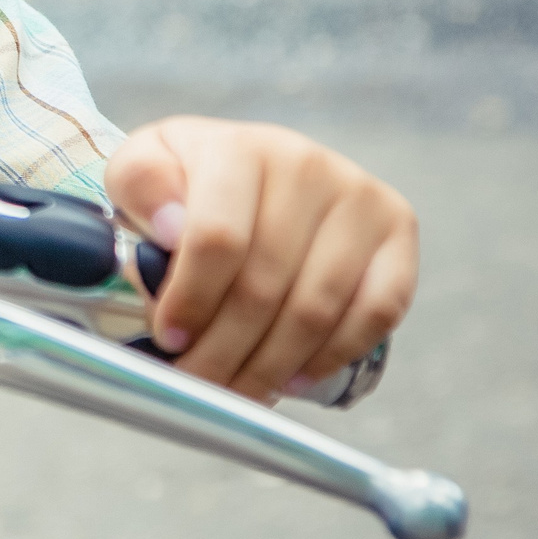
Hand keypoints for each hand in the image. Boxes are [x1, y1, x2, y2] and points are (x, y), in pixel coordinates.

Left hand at [105, 117, 417, 402]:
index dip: (191, 299)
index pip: (218, 238)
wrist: (245, 168)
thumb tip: (171, 228)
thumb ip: (141, 188)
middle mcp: (307, 165)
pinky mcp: (397, 231)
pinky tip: (292, 378)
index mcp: (239, 148)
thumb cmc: (186, 181)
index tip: (169, 338)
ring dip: (271, 365)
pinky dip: (333, 355)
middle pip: (266, 285)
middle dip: (224, 350)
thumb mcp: (140, 170)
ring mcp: (359, 197)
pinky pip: (377, 312)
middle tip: (197, 382)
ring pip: (317, 308)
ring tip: (237, 390)